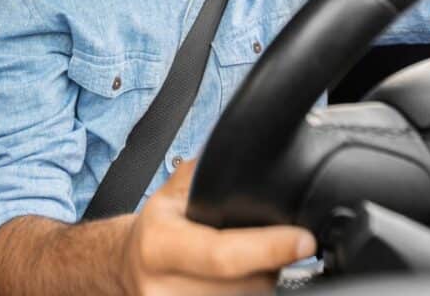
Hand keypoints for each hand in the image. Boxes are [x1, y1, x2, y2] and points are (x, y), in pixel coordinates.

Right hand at [121, 159, 315, 294]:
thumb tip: (258, 147)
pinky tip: (245, 278)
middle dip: (271, 263)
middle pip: (245, 284)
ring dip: (263, 281)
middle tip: (274, 243)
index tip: (304, 241)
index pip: (223, 254)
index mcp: (159, 244)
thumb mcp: (177, 191)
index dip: (269, 249)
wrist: (125, 265)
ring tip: (253, 261)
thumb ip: (213, 173)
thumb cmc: (159, 225)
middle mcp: (162, 286)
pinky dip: (251, 293)